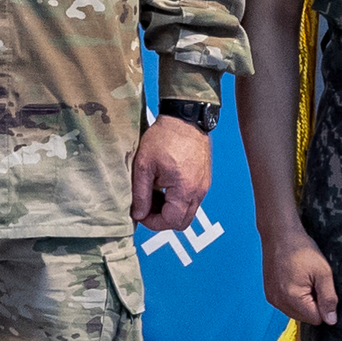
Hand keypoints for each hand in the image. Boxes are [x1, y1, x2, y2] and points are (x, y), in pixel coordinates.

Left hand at [131, 113, 212, 232]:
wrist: (185, 118)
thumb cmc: (165, 137)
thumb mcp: (144, 166)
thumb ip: (141, 194)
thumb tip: (138, 214)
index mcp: (185, 190)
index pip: (170, 222)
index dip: (152, 222)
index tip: (140, 213)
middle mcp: (199, 191)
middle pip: (182, 222)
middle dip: (162, 219)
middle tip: (146, 206)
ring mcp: (203, 186)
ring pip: (187, 211)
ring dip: (169, 209)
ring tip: (154, 193)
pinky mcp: (203, 180)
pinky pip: (191, 200)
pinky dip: (177, 200)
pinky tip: (164, 185)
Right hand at [263, 236, 339, 327]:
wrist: (279, 234)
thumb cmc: (302, 250)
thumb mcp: (323, 273)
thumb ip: (328, 299)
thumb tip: (331, 321)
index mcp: (292, 298)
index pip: (316, 319)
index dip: (324, 305)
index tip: (321, 287)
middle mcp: (278, 302)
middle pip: (305, 318)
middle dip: (313, 305)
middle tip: (312, 282)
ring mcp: (272, 298)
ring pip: (296, 313)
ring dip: (303, 302)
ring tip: (303, 280)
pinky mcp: (269, 294)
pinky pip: (286, 305)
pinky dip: (293, 298)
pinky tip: (294, 280)